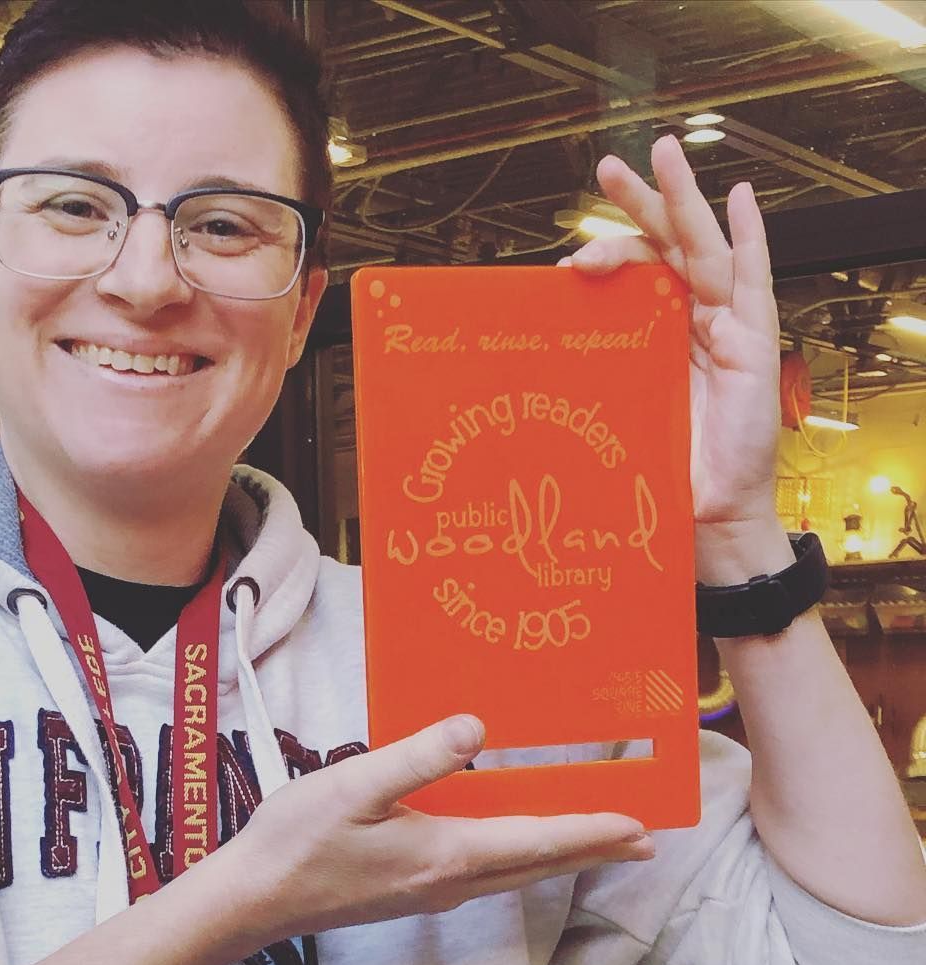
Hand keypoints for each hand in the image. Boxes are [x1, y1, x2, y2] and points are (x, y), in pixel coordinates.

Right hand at [228, 715, 654, 945]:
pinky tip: (513, 848)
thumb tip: (477, 729)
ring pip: (514, 875)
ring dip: (560, 857)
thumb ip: (418, 756)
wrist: (254, 901)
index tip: (641, 824)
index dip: (592, 830)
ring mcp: (430, 895)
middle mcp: (450, 883)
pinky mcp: (410, 895)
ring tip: (595, 844)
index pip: (538, 841)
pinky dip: (519, 859)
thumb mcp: (354, 785)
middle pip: (538, 866)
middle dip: (593, 851)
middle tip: (644, 842)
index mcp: (446, 854)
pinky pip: (485, 876)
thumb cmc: (297, 841)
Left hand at [564, 136, 785, 577]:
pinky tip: (743, 198)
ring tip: (663, 154)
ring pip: (701, 249)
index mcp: (648, 340)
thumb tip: (501, 394)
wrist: (705, 519)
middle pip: (660, 250)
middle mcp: (685, 325)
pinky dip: (752, 236)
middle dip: (635, 206)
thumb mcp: (605, 427)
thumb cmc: (658, 478)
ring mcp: (723, 328)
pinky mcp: (755, 340)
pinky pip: (755, 279)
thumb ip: (576, 399)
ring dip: (682, 199)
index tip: (562, 269)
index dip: (600, 263)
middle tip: (606, 168)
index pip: (626, 280)